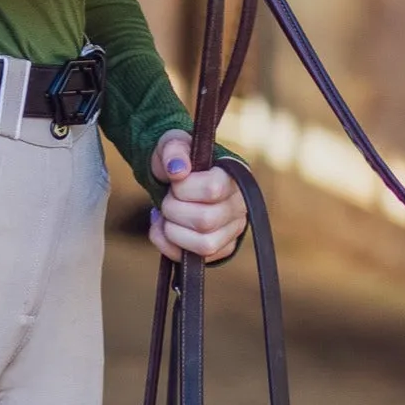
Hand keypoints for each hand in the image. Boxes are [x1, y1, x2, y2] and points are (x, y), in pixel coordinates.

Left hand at [147, 129, 246, 263]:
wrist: (176, 178)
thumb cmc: (179, 159)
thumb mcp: (172, 144)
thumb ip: (173, 150)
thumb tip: (178, 170)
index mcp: (234, 176)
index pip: (213, 189)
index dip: (185, 188)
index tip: (175, 180)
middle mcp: (240, 205)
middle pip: (206, 220)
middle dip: (174, 209)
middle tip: (169, 197)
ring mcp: (232, 231)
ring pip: (204, 245)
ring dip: (172, 230)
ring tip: (166, 214)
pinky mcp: (219, 250)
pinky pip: (192, 260)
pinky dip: (168, 244)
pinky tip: (164, 227)